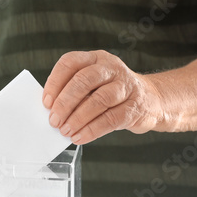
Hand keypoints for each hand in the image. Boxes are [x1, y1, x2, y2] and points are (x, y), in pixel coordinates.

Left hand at [42, 50, 163, 144]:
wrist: (151, 100)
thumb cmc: (113, 93)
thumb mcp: (94, 84)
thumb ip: (75, 90)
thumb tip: (51, 109)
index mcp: (96, 58)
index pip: (70, 62)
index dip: (55, 82)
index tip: (46, 102)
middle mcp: (111, 68)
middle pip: (83, 80)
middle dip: (65, 103)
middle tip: (54, 121)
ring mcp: (125, 86)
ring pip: (98, 100)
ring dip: (78, 118)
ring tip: (66, 131)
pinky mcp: (135, 107)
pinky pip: (110, 119)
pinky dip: (92, 130)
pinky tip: (80, 137)